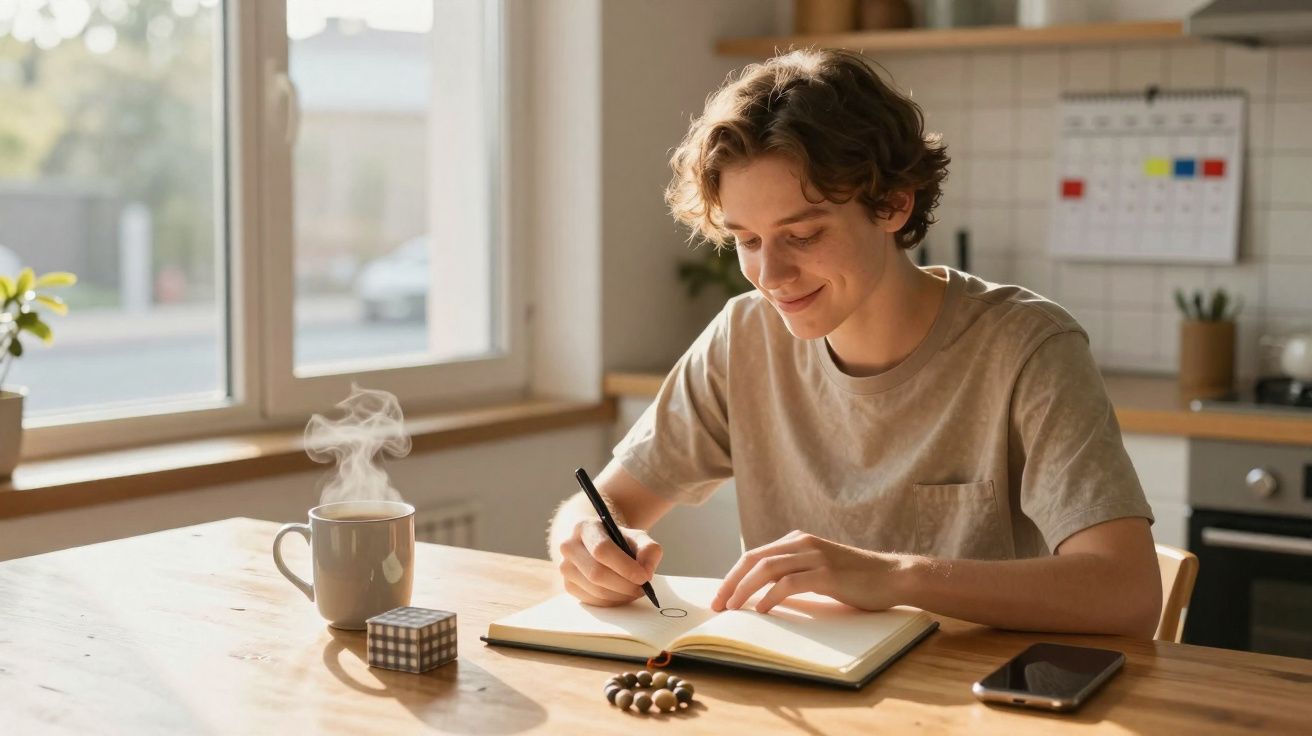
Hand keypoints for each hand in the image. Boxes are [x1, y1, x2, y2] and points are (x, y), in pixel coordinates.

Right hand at [556, 519, 661, 606]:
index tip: (644, 577)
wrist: (595, 543)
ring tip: (636, 590)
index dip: (624, 566)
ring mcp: (565, 568)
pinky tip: (622, 594)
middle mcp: (569, 547)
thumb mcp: (636, 537)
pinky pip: (593, 600)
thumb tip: (646, 572)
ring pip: (595, 590)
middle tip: (643, 588)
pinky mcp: (568, 585)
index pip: (602, 549)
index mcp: (584, 527)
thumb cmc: (618, 540)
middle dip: (624, 585)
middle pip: (596, 573)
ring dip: (621, 595)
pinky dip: (612, 601)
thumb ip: (648, 550)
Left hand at [711, 530, 904, 613]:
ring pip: (767, 569)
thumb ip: (794, 574)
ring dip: (745, 590)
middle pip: (754, 560)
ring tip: (733, 608)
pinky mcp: (826, 573)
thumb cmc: (856, 579)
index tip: (720, 596)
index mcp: (798, 541)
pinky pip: (789, 583)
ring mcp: (814, 556)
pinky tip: (761, 610)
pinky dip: (770, 596)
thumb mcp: (819, 570)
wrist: (892, 576)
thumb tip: (763, 594)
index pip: (755, 556)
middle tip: (717, 604)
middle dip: (731, 582)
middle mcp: (802, 543)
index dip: (733, 576)